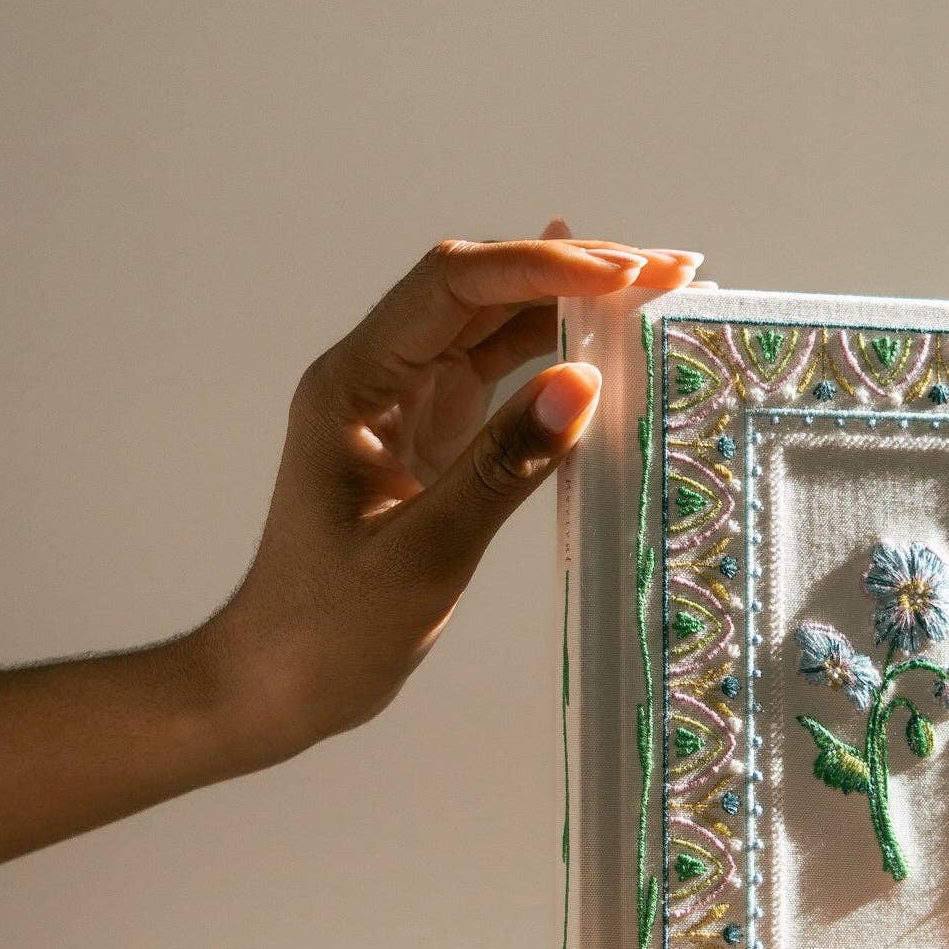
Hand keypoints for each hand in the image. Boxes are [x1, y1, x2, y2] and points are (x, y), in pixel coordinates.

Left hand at [197, 223, 702, 762]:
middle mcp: (381, 375)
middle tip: (671, 269)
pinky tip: (604, 328)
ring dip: (576, 302)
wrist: (277, 681)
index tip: (624, 275)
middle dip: (574, 268)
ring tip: (661, 290)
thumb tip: (583, 383)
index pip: (452, 286)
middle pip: (482, 287)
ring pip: (498, 323)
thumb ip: (501, 466)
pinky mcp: (436, 437)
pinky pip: (503, 372)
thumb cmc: (328, 628)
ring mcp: (410, 403)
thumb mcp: (423, 553)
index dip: (540, 266)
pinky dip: (558, 350)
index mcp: (355, 383)